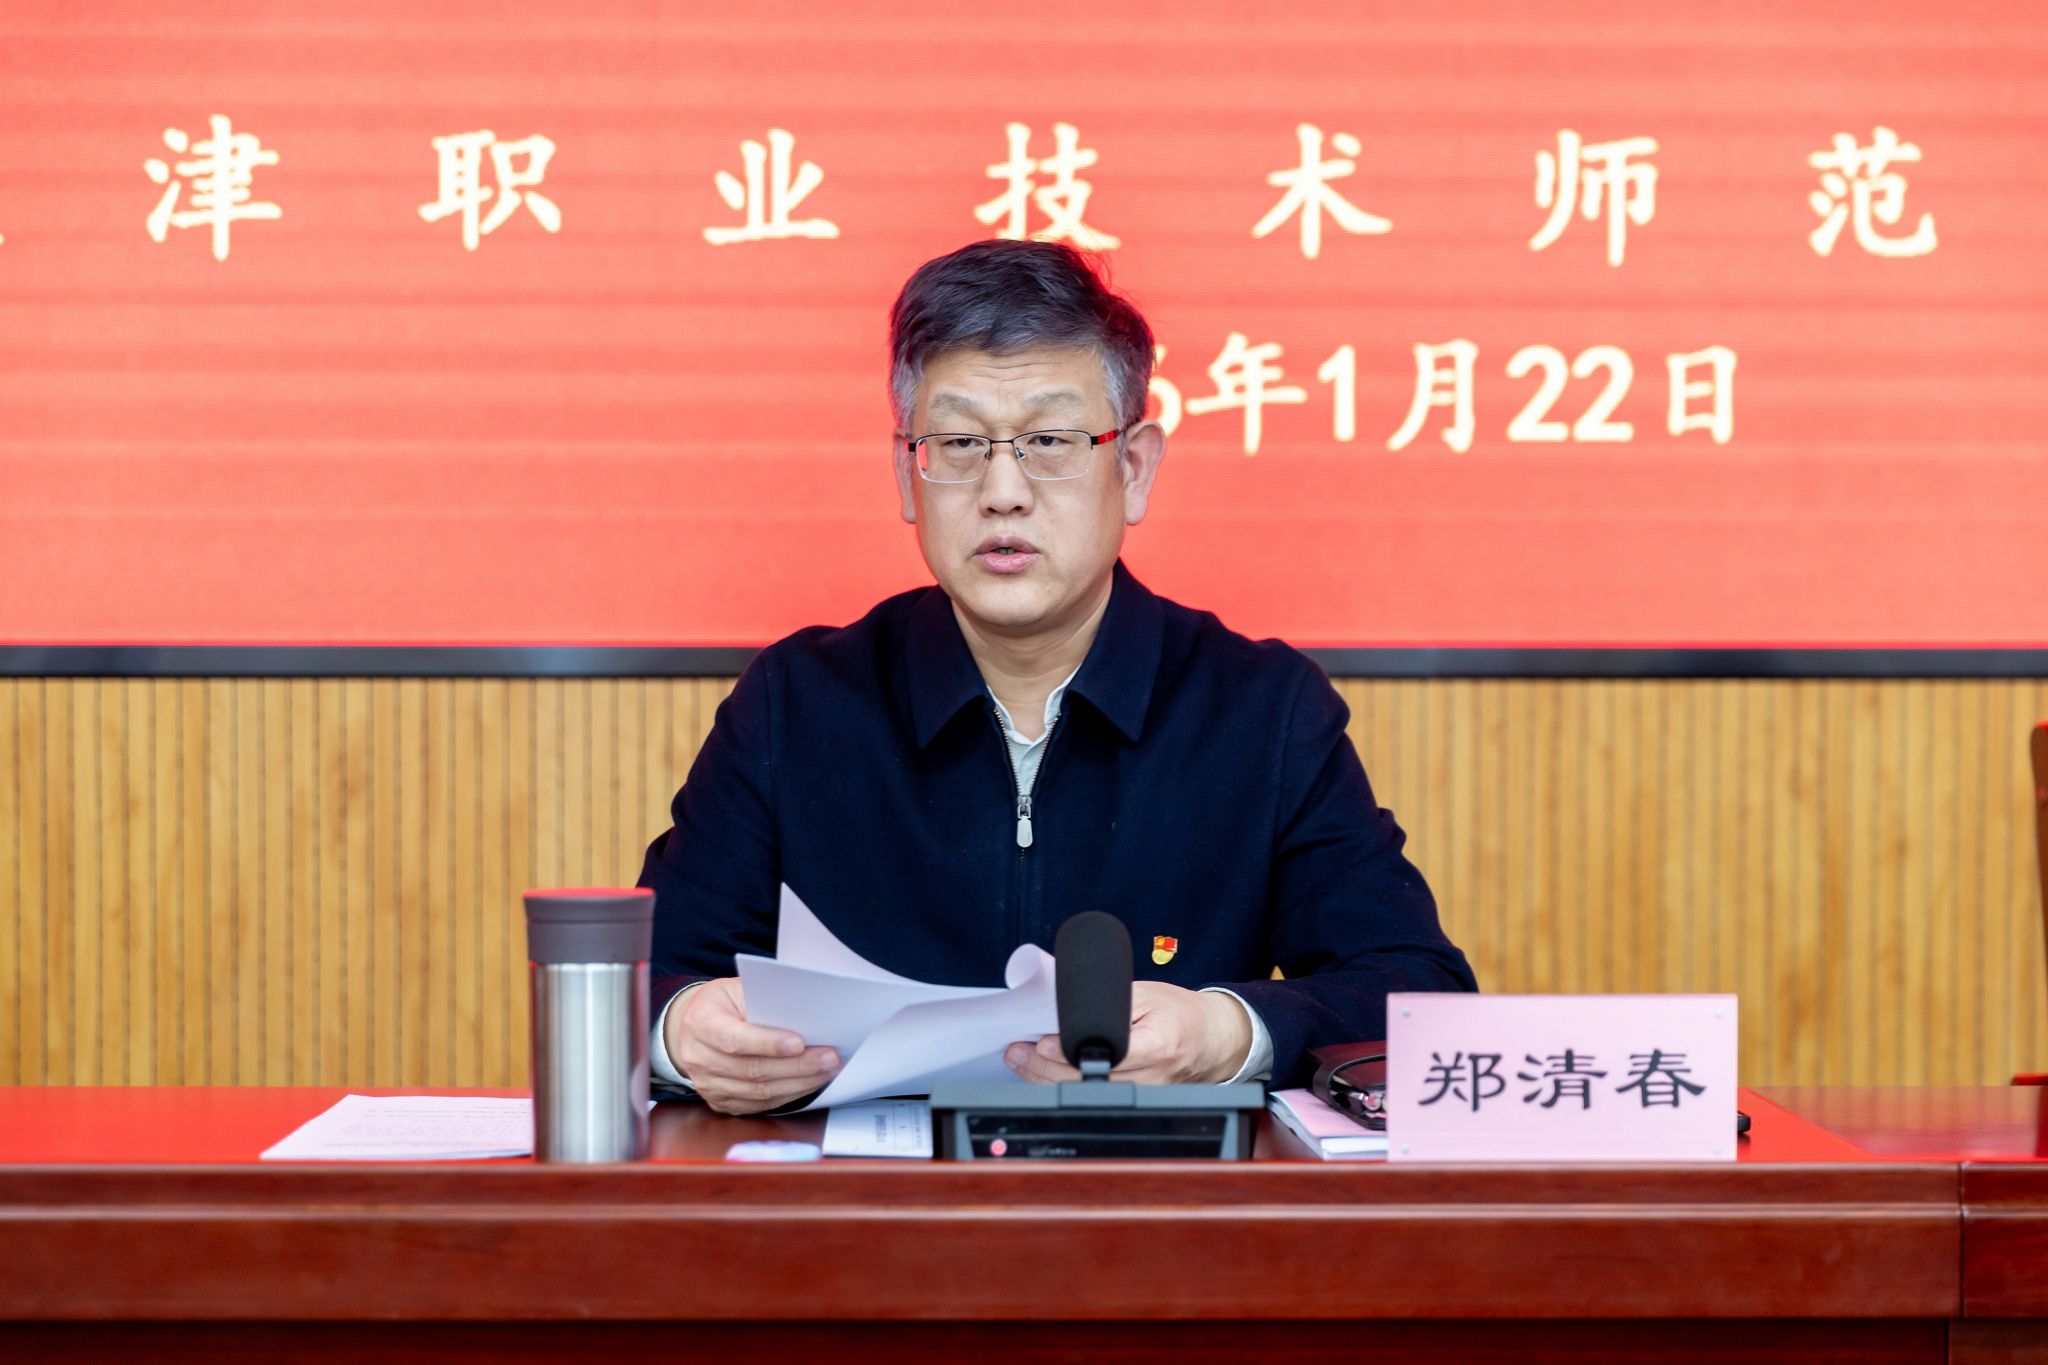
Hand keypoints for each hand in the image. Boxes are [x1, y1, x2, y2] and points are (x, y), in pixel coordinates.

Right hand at [665, 977, 841, 1114]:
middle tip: (829, 1058)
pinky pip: (757, 1105)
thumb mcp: (736, 989)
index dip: (767, 1043)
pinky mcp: (719, 1102)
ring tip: (826, 1071)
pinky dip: (787, 1096)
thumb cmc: (723, 1004)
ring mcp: (707, 1084)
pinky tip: (808, 1084)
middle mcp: (698, 1057)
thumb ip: (762, 1002)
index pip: (734, 1039)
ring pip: (758, 1092)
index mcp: (700, 1023)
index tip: (799, 1043)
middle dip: (796, 1066)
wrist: (692, 1027)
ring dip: (798, 1084)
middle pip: (751, 1070)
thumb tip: (803, 1017)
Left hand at [1004, 982, 1253, 1084]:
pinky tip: (1042, 1075)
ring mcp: (1144, 1095)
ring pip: (1086, 1094)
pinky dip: (1064, 1087)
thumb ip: (1111, 1001)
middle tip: (1017, 1050)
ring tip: (1020, 1060)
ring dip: (1047, 1079)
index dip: (1072, 1052)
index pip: (1110, 1054)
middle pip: (1089, 1081)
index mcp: (1158, 1045)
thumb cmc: (1181, 1013)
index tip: (1043, 1042)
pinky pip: (1094, 1098)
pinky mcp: (1137, 1102)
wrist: (1213, 1040)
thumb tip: (1064, 1005)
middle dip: (1045, 1067)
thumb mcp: (1149, 994)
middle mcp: (1151, 1077)